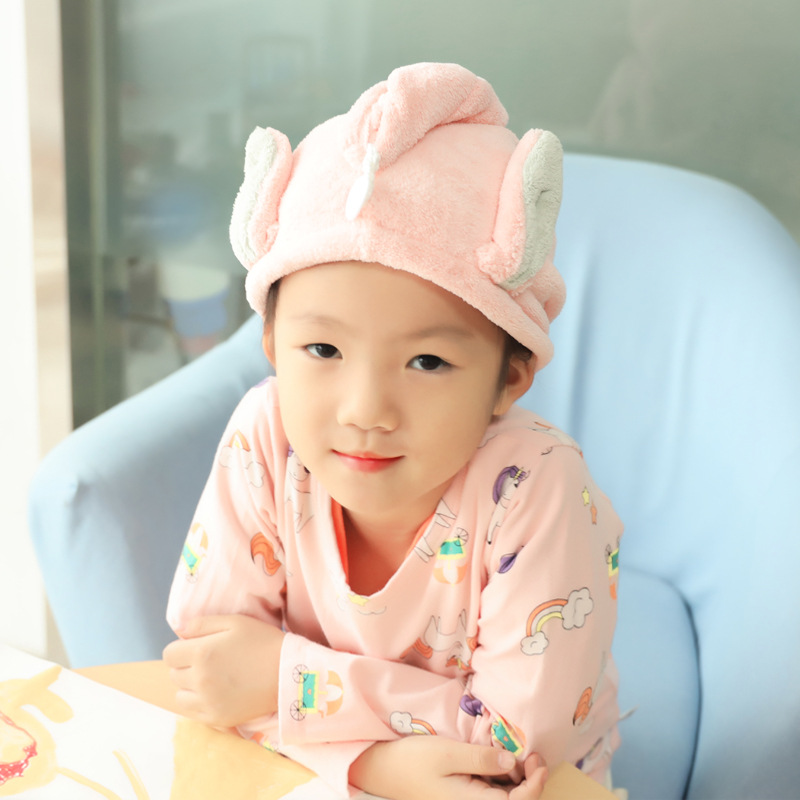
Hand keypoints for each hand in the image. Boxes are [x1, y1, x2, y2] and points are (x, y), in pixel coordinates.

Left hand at [162, 614, 283, 727]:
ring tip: (212, 679)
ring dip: (189, 686)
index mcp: (201, 653)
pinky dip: (199, 703)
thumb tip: (179, 631)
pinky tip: (217, 693)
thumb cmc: (262, 642)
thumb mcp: (234, 622)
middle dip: (186, 665)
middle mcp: (199, 679)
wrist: (288, 673)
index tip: (197, 647)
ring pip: (180, 695)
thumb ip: (202, 624)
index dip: (181, 648)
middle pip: (174, 674)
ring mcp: (207, 702)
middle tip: (209, 661)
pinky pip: (192, 712)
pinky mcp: (216, 718)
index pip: (169, 654)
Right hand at [349, 736, 547, 799]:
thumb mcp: (448, 753)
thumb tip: (512, 760)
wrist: (383, 769)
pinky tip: (500, 761)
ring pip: (504, 798)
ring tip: (519, 755)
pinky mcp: (463, 796)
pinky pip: (490, 792)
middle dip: (530, 782)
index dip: (535, 784)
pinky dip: (502, 778)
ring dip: (518, 780)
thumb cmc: (413, 761)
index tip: (537, 759)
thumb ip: (482, 758)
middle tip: (532, 754)